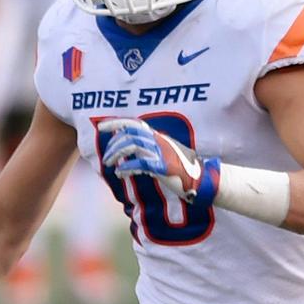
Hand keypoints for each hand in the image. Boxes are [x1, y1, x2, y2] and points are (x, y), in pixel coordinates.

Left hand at [99, 118, 219, 207]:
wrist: (202, 180)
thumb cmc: (183, 170)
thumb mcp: (166, 154)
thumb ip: (150, 149)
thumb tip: (131, 148)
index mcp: (159, 137)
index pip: (134, 124)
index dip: (116, 123)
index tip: (101, 127)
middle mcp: (160, 141)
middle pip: (130, 134)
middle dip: (113, 143)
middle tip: (106, 157)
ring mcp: (162, 153)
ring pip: (133, 146)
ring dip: (117, 154)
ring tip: (109, 165)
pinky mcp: (163, 167)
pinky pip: (140, 163)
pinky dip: (127, 167)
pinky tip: (121, 173)